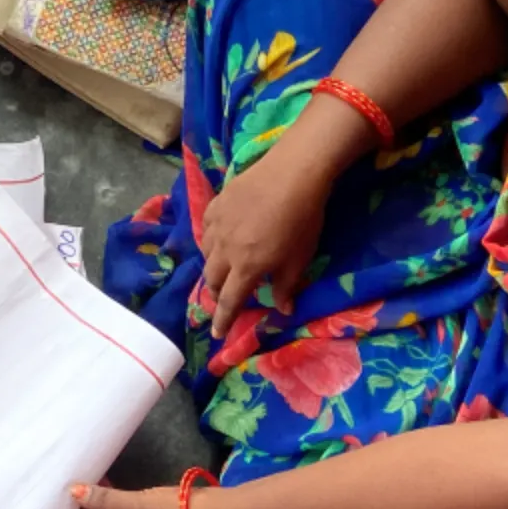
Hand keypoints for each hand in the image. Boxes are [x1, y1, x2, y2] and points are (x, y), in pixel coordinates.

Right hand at [198, 147, 331, 337]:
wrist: (293, 174)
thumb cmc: (302, 220)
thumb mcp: (299, 258)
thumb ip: (287, 286)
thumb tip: (283, 310)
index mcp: (247, 267)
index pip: (230, 301)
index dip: (223, 321)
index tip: (217, 335)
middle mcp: (226, 250)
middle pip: (212, 279)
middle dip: (216, 294)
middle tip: (224, 298)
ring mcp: (218, 225)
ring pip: (205, 253)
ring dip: (212, 266)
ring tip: (222, 268)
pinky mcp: (217, 203)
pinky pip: (206, 227)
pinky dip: (210, 239)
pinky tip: (218, 236)